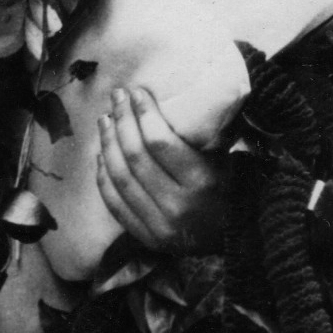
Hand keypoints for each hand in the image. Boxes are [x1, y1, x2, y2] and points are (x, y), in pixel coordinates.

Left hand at [94, 85, 226, 251]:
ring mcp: (159, 225)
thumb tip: (187, 92)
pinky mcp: (146, 237)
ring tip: (105, 120)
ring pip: (121, 178)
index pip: (160, 143)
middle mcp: (178, 205)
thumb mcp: (228, 161)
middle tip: (116, 97)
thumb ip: (208, 135)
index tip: (136, 93)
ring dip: (108, 145)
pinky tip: (100, 155)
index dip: (144, 114)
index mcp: (202, 182)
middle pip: (136, 157)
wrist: (232, 240)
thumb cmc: (230, 191)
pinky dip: (103, 177)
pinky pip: (115, 203)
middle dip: (123, 122)